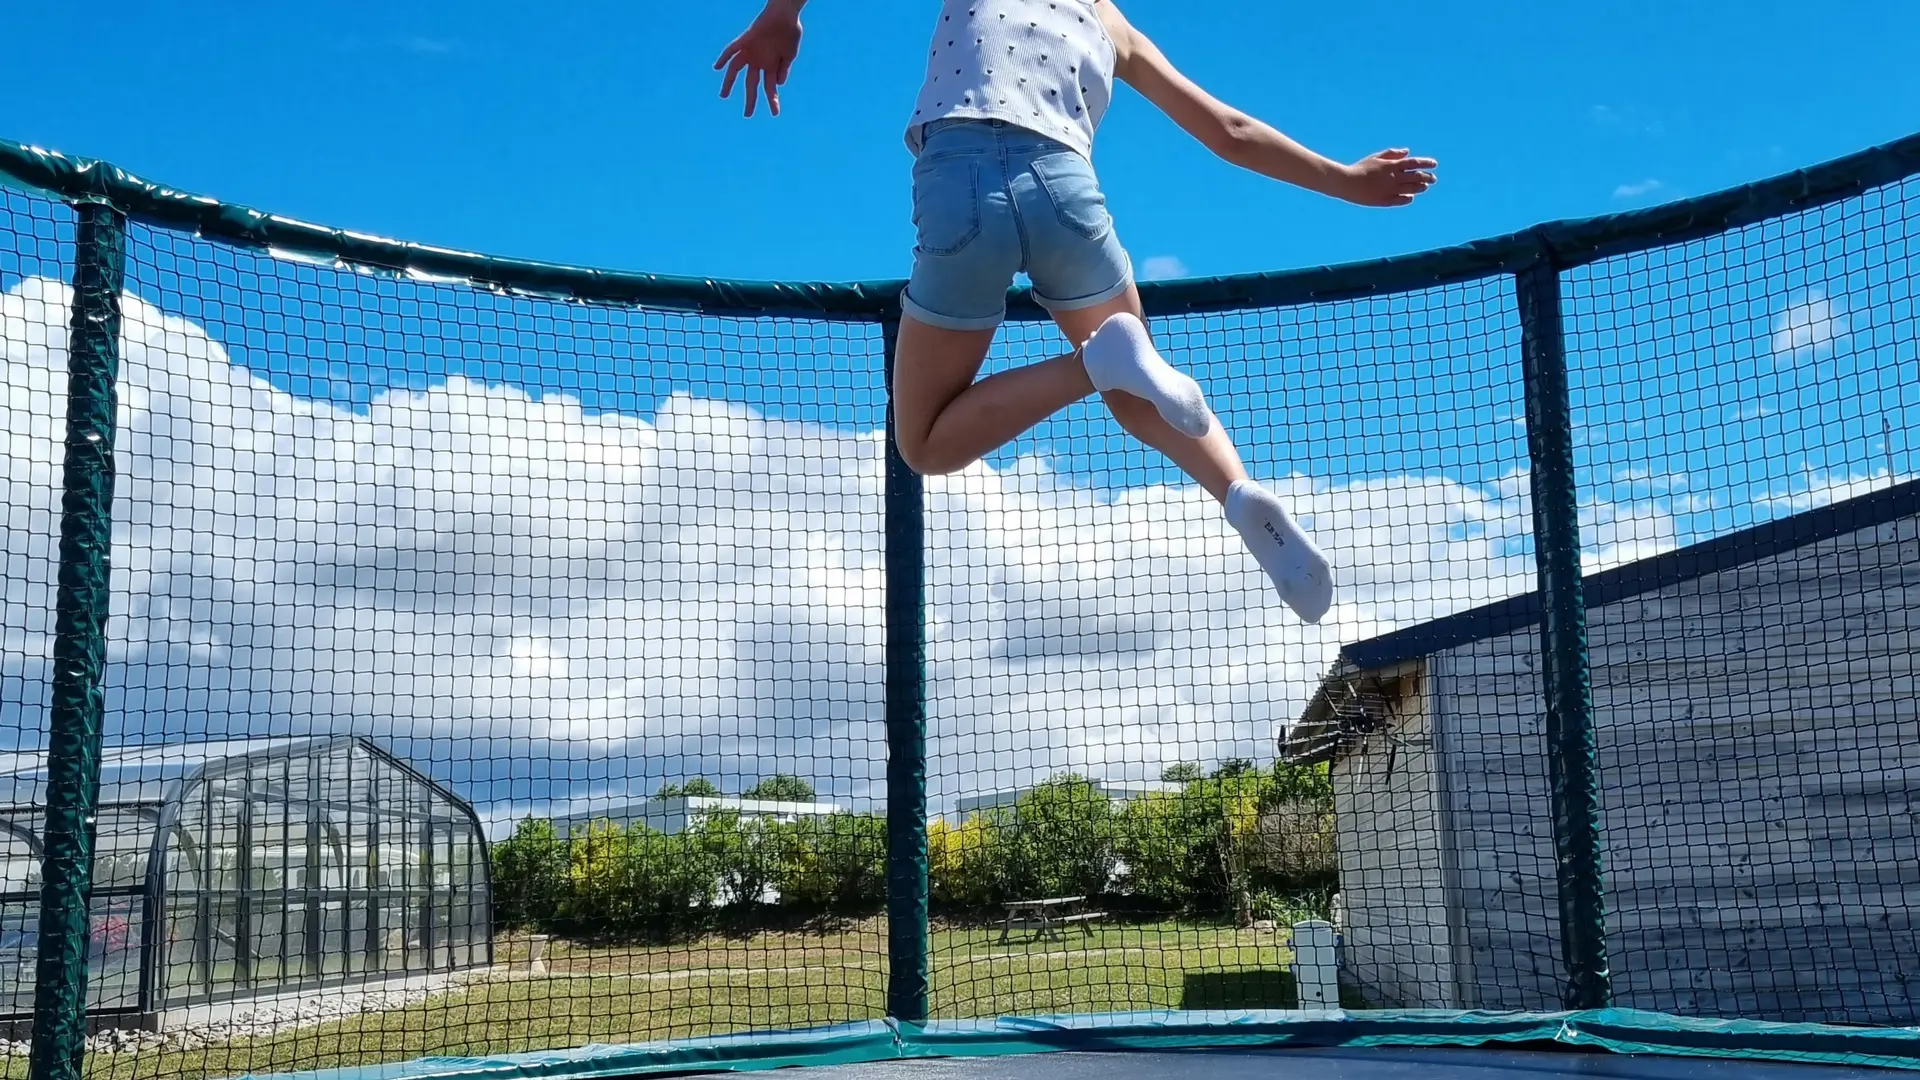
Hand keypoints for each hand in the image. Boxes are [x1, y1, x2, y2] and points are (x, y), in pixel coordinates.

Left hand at [715, 0, 803, 117]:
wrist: (786, 13)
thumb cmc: (790, 32)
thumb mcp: (790, 54)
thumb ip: (783, 69)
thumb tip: (779, 84)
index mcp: (770, 66)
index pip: (770, 87)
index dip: (773, 100)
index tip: (775, 113)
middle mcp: (758, 61)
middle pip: (751, 84)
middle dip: (750, 100)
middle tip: (747, 115)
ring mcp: (750, 51)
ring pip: (735, 69)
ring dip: (729, 83)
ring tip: (723, 96)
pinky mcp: (745, 40)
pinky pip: (731, 49)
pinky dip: (724, 57)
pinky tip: (717, 67)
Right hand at [1337, 148, 1437, 206]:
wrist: (1346, 182)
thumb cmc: (1360, 168)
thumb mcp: (1376, 157)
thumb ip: (1392, 154)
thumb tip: (1407, 152)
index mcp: (1392, 165)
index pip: (1415, 163)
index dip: (1426, 163)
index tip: (1435, 164)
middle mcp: (1394, 177)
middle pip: (1417, 177)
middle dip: (1427, 177)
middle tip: (1433, 179)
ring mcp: (1390, 190)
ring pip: (1412, 189)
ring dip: (1420, 188)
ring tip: (1425, 187)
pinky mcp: (1384, 200)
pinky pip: (1401, 200)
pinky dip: (1408, 198)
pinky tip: (1410, 197)